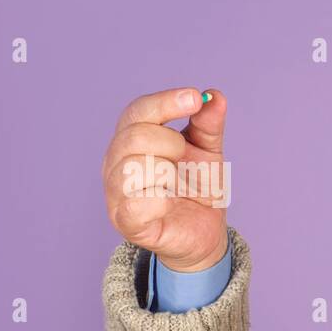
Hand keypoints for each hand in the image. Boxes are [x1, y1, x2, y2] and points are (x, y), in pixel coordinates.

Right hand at [102, 86, 229, 270]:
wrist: (204, 233)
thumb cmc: (197, 189)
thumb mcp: (208, 152)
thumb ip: (208, 126)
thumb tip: (214, 97)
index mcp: (133, 139)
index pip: (138, 111)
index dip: (165, 102)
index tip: (194, 97)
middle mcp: (116, 162)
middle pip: (134, 136)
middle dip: (170, 143)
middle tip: (185, 158)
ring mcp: (117, 192)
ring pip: (133, 168)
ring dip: (168, 173)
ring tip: (178, 184)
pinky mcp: (126, 221)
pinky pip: (136, 202)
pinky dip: (160, 200)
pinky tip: (170, 203)